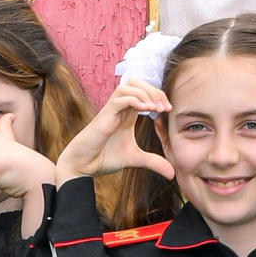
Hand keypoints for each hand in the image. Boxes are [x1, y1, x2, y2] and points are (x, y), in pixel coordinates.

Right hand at [53, 80, 176, 184]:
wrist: (83, 165)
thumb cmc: (104, 158)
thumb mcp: (135, 159)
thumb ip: (153, 162)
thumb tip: (172, 174)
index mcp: (127, 113)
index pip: (143, 91)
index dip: (158, 96)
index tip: (168, 110)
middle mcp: (119, 108)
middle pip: (137, 82)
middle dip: (154, 90)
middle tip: (164, 107)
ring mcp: (111, 110)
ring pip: (128, 85)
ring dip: (145, 93)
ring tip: (156, 108)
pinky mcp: (104, 115)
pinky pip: (120, 98)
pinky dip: (135, 100)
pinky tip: (146, 110)